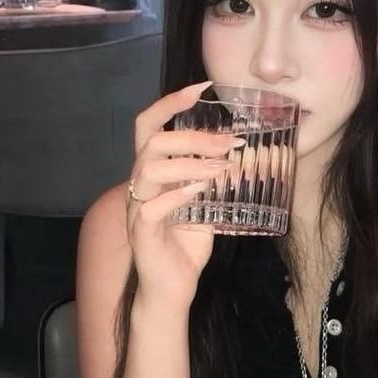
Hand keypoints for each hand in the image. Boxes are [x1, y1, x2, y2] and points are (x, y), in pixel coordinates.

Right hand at [127, 82, 240, 306]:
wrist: (172, 290)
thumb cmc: (185, 246)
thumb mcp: (206, 205)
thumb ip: (214, 180)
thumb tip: (241, 154)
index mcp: (153, 173)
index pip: (150, 125)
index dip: (171, 102)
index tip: (202, 87)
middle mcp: (140, 185)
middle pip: (152, 141)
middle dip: (192, 135)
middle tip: (228, 141)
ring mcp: (136, 207)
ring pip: (149, 169)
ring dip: (189, 163)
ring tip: (221, 168)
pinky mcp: (140, 232)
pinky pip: (150, 207)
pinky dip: (178, 195)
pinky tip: (201, 192)